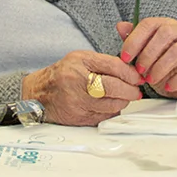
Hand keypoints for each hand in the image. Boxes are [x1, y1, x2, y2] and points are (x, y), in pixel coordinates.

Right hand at [21, 51, 142, 125]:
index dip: (130, 73)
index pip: (113, 66)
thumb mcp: (80, 59)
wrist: (38, 93)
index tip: (138, 77)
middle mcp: (77, 81)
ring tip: (124, 97)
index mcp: (80, 62)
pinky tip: (111, 106)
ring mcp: (77, 101)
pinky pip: (104, 117)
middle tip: (136, 91)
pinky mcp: (78, 118)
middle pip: (114, 87)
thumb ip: (104, 62)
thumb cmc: (62, 75)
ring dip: (123, 102)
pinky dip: (112, 112)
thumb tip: (130, 71)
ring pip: (112, 104)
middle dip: (131, 90)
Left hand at [117, 18, 176, 96]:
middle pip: (164, 33)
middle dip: (148, 53)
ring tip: (152, 79)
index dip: (134, 40)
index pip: (149, 24)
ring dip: (160, 67)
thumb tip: (121, 27)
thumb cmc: (172, 59)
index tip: (125, 57)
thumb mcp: (151, 50)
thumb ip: (137, 38)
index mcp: (166, 25)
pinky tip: (168, 86)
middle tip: (139, 70)